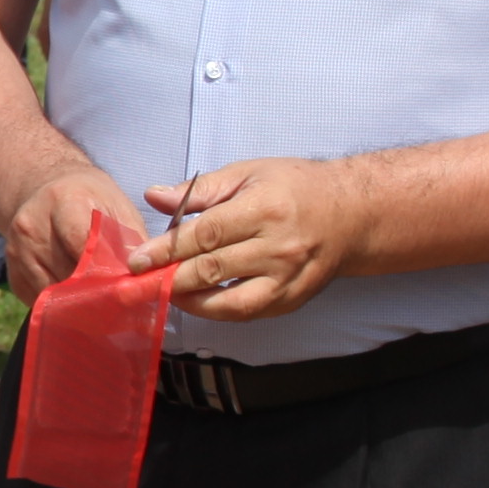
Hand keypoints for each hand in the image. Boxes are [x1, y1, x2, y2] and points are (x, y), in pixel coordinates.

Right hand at [4, 152, 140, 291]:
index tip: (125, 288)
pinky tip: (75, 295)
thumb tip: (144, 278)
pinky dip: (61, 305)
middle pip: (68, 275)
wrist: (47, 189)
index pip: (83, 245)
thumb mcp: (118, 207)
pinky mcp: (12, 272)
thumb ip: (132, 241)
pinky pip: (40, 302)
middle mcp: (32, 226)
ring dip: (78, 304)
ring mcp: (17, 251)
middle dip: (96, 293)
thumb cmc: (90, 199)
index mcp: (63, 201)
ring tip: (100, 303)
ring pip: (54, 295)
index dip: (107, 271)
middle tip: (120, 303)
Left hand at [141, 157, 379, 321]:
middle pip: (212, 269)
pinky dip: (217, 311)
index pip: (204, 235)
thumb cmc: (296, 187)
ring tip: (166, 294)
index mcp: (264, 209)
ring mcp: (287, 279)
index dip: (166, 250)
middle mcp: (278, 248)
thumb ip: (200, 190)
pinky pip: (247, 313)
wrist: (351, 214)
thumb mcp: (249, 174)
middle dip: (170, 278)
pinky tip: (197, 301)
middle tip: (139, 283)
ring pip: (229, 302)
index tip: (138, 260)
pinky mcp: (291, 299)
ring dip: (191, 302)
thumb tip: (156, 196)